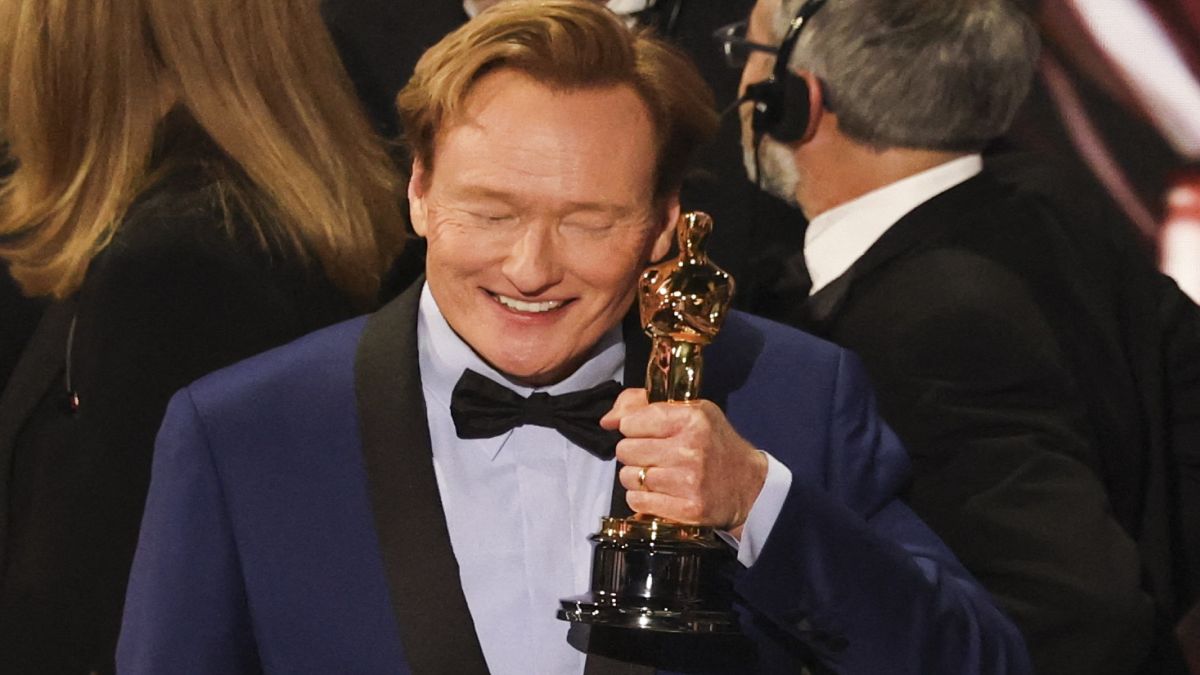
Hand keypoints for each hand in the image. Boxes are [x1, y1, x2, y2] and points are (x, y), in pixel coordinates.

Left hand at [600, 388, 768, 534]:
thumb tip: (607, 421)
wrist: (749, 487)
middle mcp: (690, 448)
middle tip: (654, 456)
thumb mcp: (691, 411)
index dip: (633, 428)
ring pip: (629, 477)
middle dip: (634, 453)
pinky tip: (660, 492)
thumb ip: (643, 405)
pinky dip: (643, 498)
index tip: (646, 433)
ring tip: (658, 475)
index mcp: (692, 419)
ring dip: (638, 477)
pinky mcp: (687, 509)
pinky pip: (638, 501)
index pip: (631, 422)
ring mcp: (688, 481)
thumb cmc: (715, 445)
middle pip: (625, 450)